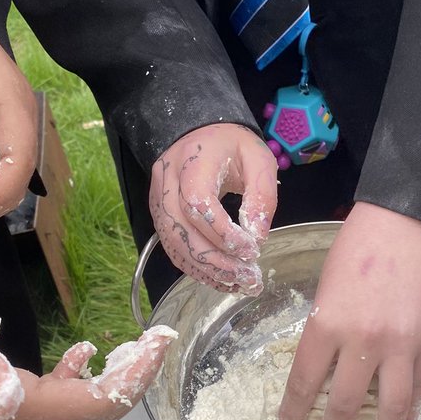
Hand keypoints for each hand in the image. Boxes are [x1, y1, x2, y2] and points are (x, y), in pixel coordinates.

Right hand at [0, 283, 176, 419]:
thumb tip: (8, 394)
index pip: (81, 409)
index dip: (129, 384)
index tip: (159, 344)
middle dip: (128, 386)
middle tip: (157, 343)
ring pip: (62, 413)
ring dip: (105, 386)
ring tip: (132, 350)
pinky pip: (36, 401)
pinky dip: (70, 380)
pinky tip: (76, 354)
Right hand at [150, 122, 277, 293]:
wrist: (199, 135)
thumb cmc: (232, 145)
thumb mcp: (258, 158)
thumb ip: (262, 195)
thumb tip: (258, 237)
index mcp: (192, 162)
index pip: (197, 203)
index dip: (223, 233)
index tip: (252, 250)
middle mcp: (166, 182)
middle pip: (181, 230)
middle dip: (216, 260)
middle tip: (248, 277)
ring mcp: (158, 201)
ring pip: (174, 244)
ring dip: (207, 270)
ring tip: (239, 284)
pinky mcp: (159, 217)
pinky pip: (173, 248)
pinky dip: (196, 268)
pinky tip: (221, 279)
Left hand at [276, 204, 420, 419]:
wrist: (405, 224)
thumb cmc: (357, 248)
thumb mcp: (324, 289)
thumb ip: (324, 330)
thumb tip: (322, 370)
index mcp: (328, 324)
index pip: (304, 384)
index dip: (293, 417)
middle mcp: (364, 341)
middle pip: (344, 404)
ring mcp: (400, 344)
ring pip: (391, 407)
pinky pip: (419, 386)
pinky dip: (411, 409)